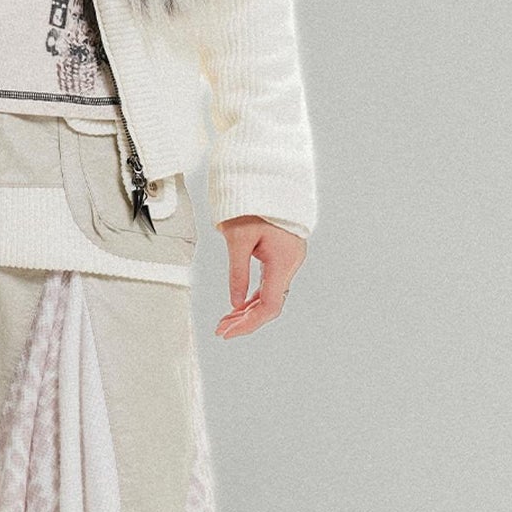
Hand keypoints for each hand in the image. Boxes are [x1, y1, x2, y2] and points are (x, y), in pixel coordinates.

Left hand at [214, 216, 305, 339]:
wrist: (268, 180)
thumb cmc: (252, 204)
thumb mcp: (238, 238)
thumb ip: (237, 272)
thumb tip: (234, 303)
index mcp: (283, 262)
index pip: (269, 305)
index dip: (249, 323)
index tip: (228, 332)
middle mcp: (291, 264)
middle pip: (270, 304)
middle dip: (245, 320)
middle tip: (221, 330)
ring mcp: (289, 261)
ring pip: (270, 295)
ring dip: (248, 310)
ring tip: (225, 322)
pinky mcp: (282, 256)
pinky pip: (270, 283)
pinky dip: (254, 296)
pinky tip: (239, 306)